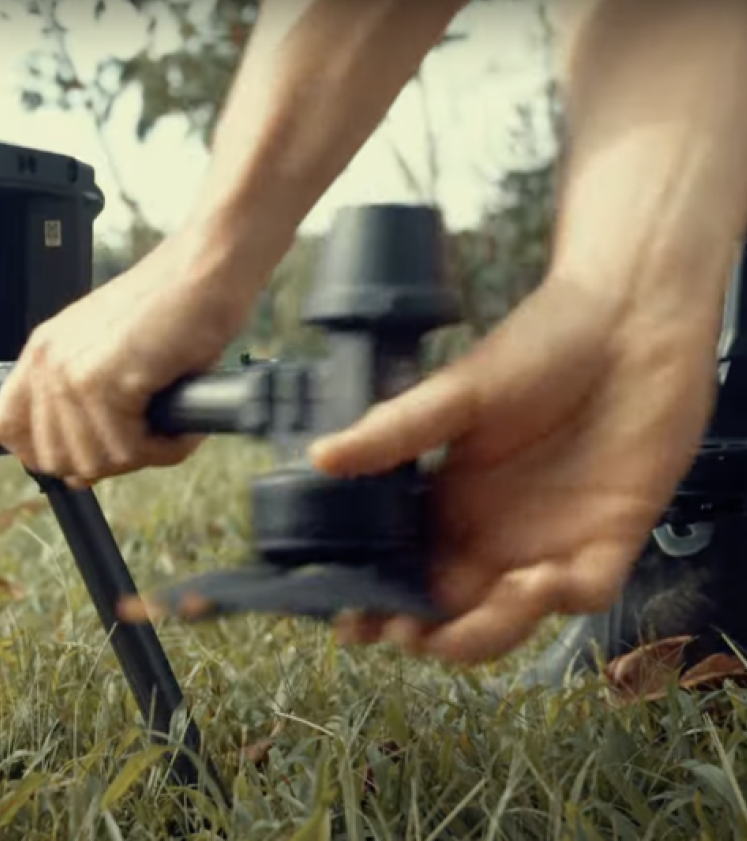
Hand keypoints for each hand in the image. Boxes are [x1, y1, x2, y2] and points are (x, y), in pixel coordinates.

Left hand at [0, 232, 252, 487]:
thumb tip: (80, 473)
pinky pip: (129, 450)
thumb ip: (84, 405)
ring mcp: (72, 372)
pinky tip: (180, 424)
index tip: (89, 451)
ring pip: (95, 461)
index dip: (47, 452)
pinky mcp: (105, 381)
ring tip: (168, 426)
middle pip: (55, 459)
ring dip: (143, 454)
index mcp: (42, 353)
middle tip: (146, 436)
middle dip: (107, 460)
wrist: (206, 270)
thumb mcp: (110, 353)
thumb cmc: (173, 309)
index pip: (5, 428)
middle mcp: (48, 362)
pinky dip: (166, 447)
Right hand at [312, 278, 721, 665]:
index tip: (349, 621)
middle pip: (449, 612)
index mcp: (447, 504)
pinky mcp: (611, 539)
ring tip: (472, 608)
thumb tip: (321, 457)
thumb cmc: (545, 345)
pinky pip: (583, 594)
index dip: (377, 604)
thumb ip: (393, 433)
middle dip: (424, 632)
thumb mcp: (458, 392)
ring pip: (510, 621)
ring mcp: (550, 541)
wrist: (632, 320)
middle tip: (403, 628)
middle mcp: (492, 534)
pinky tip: (539, 576)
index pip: (404, 572)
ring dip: (485, 631)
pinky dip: (558, 601)